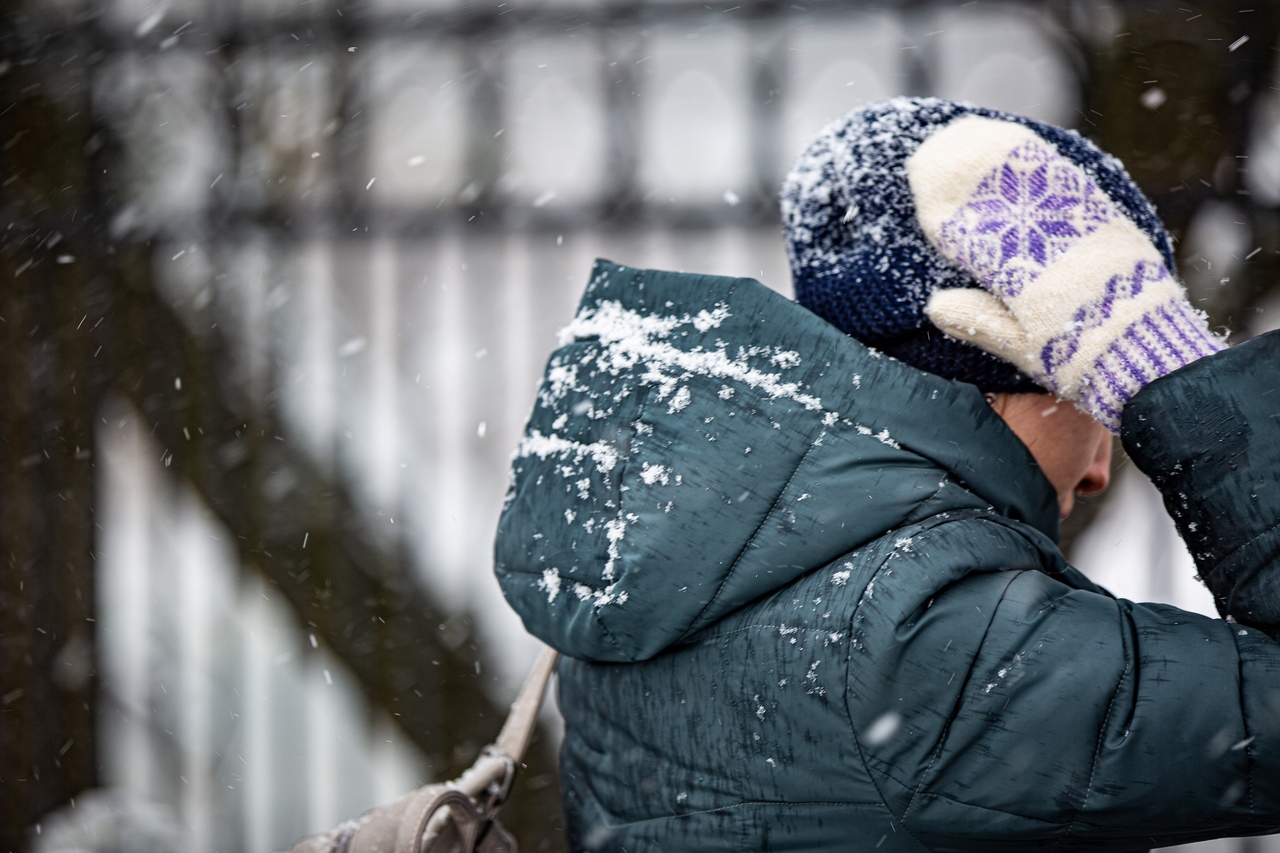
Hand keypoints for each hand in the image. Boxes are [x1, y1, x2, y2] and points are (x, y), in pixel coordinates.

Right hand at [907, 115, 1223, 430]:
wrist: (1149, 351)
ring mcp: (1081, 228)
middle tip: (936, 148)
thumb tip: (935, 304)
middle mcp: (1050, 245)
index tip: (921, 187)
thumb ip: (978, 323)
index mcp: (1022, 279)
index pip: (971, 235)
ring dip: (1000, 156)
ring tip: (973, 133)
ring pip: (1033, 182)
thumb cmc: (1081, 357)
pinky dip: (1042, 163)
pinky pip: (1070, 183)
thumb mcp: (1023, 349)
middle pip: (998, 200)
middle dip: (965, 173)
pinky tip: (1025, 148)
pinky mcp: (1109, 221)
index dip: (944, 210)